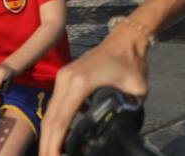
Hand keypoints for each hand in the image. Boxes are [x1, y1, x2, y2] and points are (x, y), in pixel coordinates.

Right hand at [38, 27, 149, 155]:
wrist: (126, 38)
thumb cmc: (132, 63)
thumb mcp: (137, 91)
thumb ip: (129, 111)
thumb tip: (125, 131)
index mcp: (81, 84)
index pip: (61, 121)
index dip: (55, 144)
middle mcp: (66, 80)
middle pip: (50, 120)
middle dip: (47, 145)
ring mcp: (62, 77)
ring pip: (49, 113)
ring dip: (48, 136)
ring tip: (51, 154)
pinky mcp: (64, 77)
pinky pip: (55, 105)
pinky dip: (53, 123)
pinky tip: (58, 138)